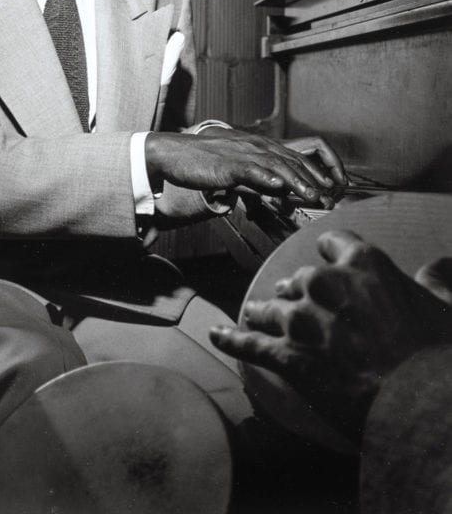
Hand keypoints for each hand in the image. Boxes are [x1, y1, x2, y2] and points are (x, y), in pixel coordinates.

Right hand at [146, 127, 344, 217]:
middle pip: (293, 160)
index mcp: (260, 146)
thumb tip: (279, 191)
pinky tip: (277, 185)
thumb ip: (259, 178)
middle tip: (330, 197)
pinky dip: (265, 177)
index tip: (331, 188)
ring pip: (276, 165)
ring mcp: (242, 153)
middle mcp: (256, 146)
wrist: (174, 153)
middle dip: (314, 179)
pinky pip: (250, 169)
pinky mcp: (226, 164)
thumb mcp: (238, 169)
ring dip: (296, 181)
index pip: (297, 156)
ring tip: (312, 195)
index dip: (317, 170)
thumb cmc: (204, 162)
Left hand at [209, 230, 451, 437]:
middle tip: (295, 300)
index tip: (325, 256)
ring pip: (273, 308)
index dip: (330, 252)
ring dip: (263, 311)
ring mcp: (303, 320)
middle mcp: (326, 284)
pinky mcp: (289, 356)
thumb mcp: (446, 307)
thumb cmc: (437, 355)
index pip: (334, 243)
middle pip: (300, 279)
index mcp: (363, 264)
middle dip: (298, 290)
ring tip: (255, 314)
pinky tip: (217, 334)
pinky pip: (251, 344)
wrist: (422, 404)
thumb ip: (438, 279)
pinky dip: (232, 339)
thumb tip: (442, 262)